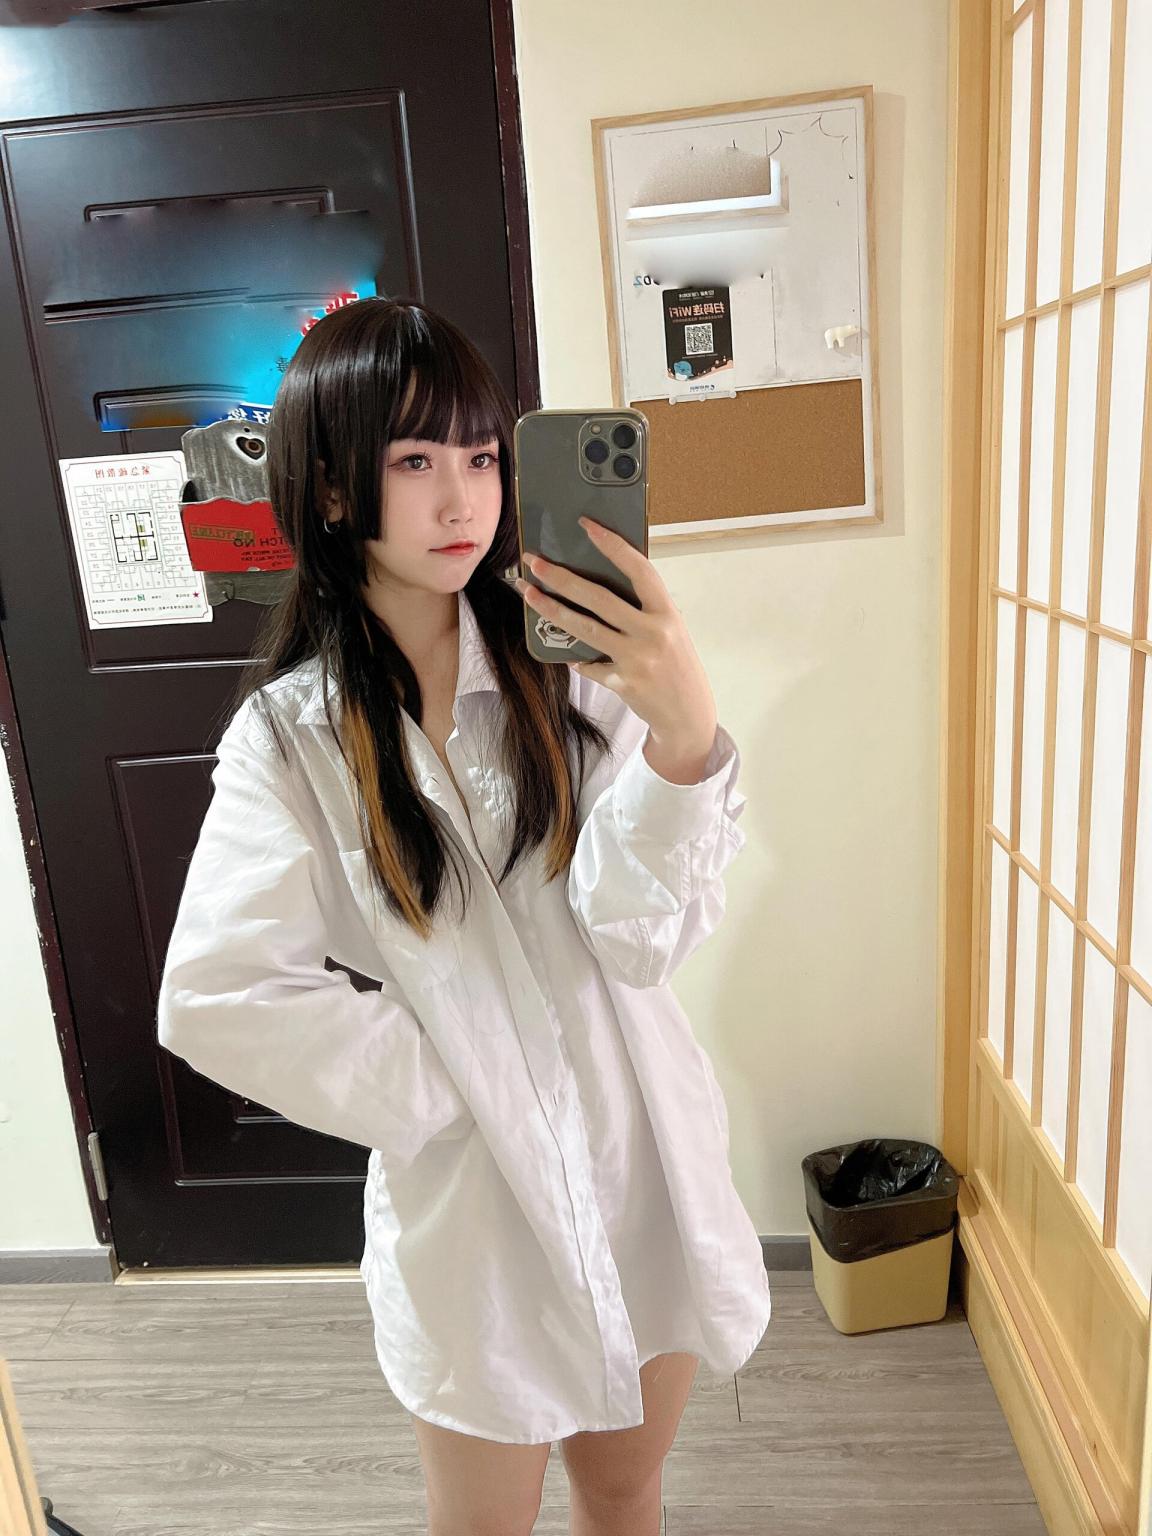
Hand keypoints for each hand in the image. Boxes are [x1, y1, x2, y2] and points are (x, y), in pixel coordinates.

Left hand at [517, 518, 718, 781]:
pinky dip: (577, 659)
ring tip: (528, 593)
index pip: (638, 570)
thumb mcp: (670, 630)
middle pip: (599, 598)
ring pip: (584, 628)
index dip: (612, 545)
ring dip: (551, 609)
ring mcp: (637, 660)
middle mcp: (654, 633)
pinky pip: (588, 665)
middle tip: (534, 561)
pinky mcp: (623, 684)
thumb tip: (596, 583)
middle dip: (562, 577)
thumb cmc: (676, 665)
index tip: (586, 525)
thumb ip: (642, 609)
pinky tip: (568, 654)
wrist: (688, 715)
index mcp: (667, 613)